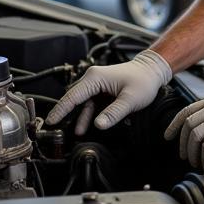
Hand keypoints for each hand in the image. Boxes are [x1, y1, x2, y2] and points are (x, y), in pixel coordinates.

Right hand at [46, 49, 171, 134]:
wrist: (152, 71)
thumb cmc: (143, 80)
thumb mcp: (130, 99)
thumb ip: (114, 113)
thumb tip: (99, 125)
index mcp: (95, 78)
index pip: (72, 96)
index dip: (60, 110)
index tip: (51, 121)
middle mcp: (92, 79)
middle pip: (74, 99)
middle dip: (65, 114)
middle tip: (56, 129)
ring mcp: (97, 84)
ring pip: (82, 103)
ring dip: (79, 117)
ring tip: (76, 133)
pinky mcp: (102, 90)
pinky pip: (90, 104)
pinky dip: (88, 115)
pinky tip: (87, 126)